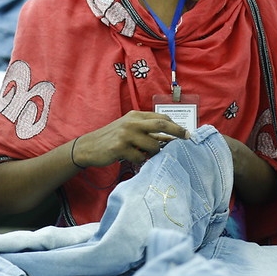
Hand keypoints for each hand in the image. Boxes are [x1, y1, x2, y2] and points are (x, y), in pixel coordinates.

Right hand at [72, 110, 188, 166]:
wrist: (89, 146)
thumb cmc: (111, 138)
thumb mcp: (128, 128)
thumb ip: (145, 129)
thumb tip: (169, 136)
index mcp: (134, 116)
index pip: (160, 117)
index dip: (175, 125)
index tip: (185, 132)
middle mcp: (131, 123)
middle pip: (161, 124)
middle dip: (177, 131)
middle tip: (187, 137)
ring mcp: (126, 135)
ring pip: (153, 145)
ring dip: (153, 153)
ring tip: (144, 154)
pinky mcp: (120, 148)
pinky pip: (140, 157)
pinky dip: (139, 160)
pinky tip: (131, 158)